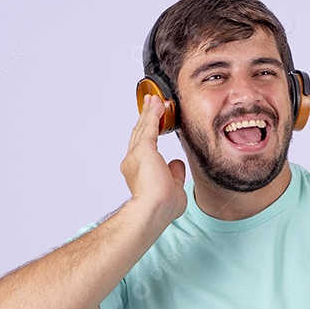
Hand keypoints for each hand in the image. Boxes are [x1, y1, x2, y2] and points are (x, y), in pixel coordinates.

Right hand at [120, 95, 187, 221]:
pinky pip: (149, 126)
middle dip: (145, 118)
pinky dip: (153, 114)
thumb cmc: (162, 206)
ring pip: (143, 127)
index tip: (153, 123)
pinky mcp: (144, 149)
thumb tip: (177, 163)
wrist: (154, 209)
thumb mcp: (174, 188)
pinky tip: (158, 104)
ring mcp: (136, 154)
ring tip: (153, 99)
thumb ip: (175, 174)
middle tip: (150, 104)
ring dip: (149, 112)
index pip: (143, 147)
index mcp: (138, 171)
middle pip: (140, 133)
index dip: (148, 133)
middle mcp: (133, 161)